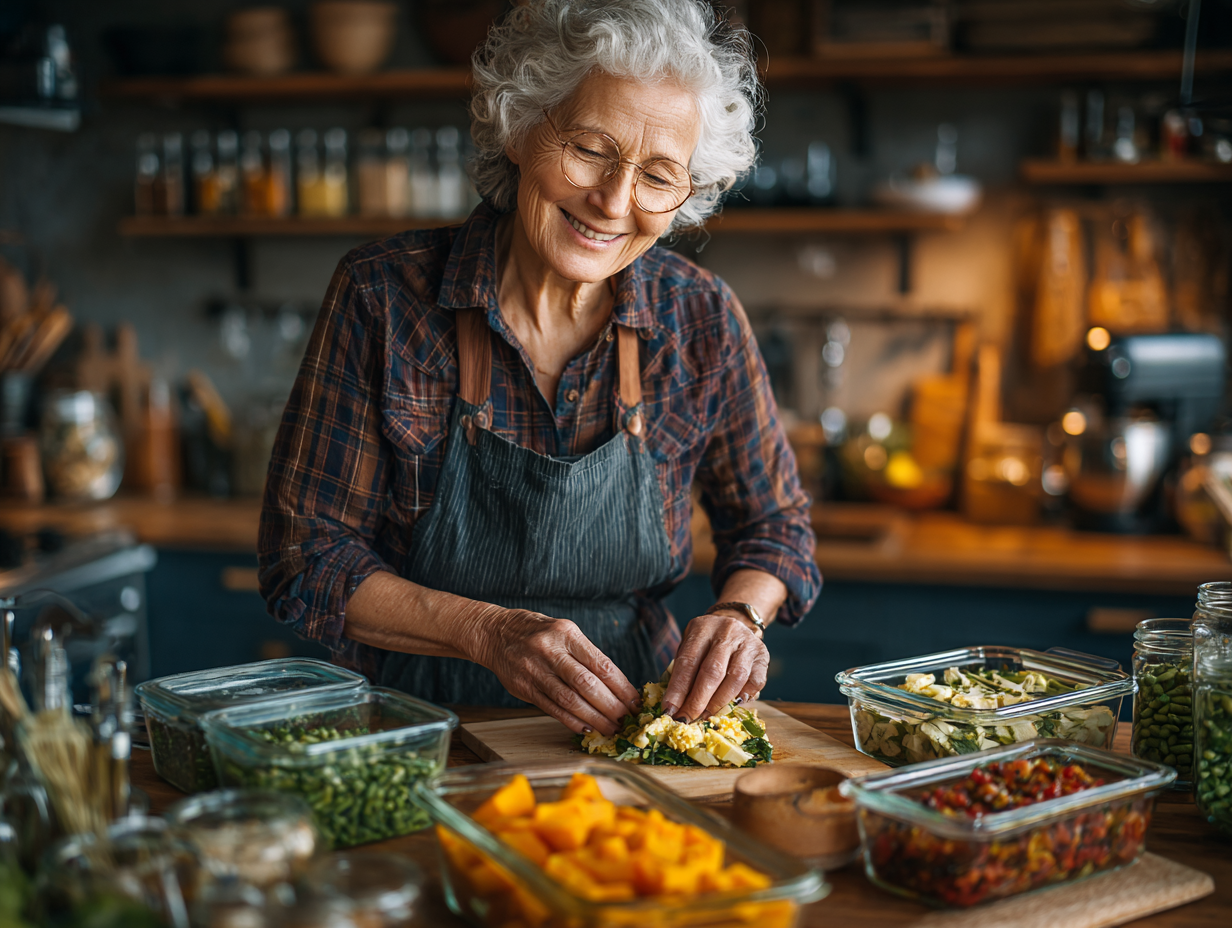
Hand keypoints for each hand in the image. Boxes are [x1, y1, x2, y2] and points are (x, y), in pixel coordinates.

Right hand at [465, 607, 642, 735]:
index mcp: (567, 633)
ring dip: (594, 718)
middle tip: (627, 720)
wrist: (496, 634)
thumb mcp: (564, 632)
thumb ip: (586, 655)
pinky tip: (587, 728)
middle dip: (611, 706)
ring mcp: (535, 671)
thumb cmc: (539, 632)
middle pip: (587, 684)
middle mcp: (550, 651)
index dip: (621, 687)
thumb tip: (617, 687)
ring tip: (611, 728)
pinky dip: (572, 721)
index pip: (600, 664)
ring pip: (570, 700)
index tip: (635, 701)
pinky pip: (552, 709)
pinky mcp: (524, 689)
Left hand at [661, 613, 767, 721]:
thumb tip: (675, 705)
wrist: (736, 623)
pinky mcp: (763, 656)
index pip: (688, 661)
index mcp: (702, 628)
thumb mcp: (691, 646)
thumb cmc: (707, 642)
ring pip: (735, 678)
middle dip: (698, 700)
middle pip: (712, 671)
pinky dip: (743, 697)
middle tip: (687, 719)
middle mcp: (726, 632)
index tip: (670, 710)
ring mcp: (747, 643)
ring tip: (707, 716)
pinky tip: (732, 705)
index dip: (678, 689)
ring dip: (719, 703)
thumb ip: (684, 671)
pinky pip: (755, 682)